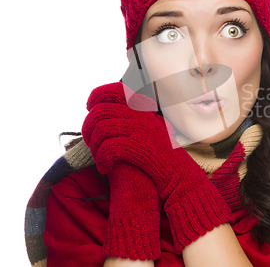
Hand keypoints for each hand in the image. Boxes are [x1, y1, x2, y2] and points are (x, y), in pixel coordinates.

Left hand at [82, 82, 233, 250]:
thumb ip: (134, 122)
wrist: (181, 178)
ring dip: (94, 148)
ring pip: (101, 129)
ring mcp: (141, 130)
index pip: (115, 90)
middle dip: (88, 129)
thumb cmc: (162, 160)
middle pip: (100, 111)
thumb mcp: (151, 132)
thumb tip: (106, 118)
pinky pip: (109, 147)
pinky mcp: (139, 147)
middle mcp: (141, 116)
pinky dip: (102, 159)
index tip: (89, 108)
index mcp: (143, 110)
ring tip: (100, 160)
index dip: (97, 96)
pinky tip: (106, 169)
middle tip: (90, 144)